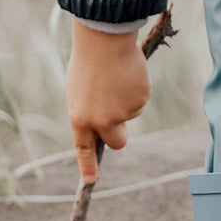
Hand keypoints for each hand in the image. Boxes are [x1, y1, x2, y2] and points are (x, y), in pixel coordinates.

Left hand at [65, 21, 150, 183]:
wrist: (105, 39)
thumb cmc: (88, 60)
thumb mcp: (79, 89)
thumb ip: (89, 110)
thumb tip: (105, 123)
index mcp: (80, 118)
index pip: (83, 148)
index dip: (87, 166)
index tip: (90, 180)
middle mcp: (102, 121)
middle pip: (118, 141)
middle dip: (121, 135)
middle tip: (120, 119)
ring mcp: (124, 112)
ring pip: (130, 113)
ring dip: (126, 98)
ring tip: (115, 75)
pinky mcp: (141, 100)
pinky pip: (140, 98)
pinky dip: (136, 87)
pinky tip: (127, 72)